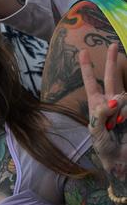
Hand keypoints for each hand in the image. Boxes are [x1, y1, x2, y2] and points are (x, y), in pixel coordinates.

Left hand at [80, 43, 126, 192]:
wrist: (121, 159)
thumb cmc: (105, 148)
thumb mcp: (96, 132)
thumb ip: (102, 114)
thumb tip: (113, 100)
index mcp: (96, 105)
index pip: (91, 82)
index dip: (87, 68)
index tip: (82, 52)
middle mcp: (111, 102)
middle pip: (112, 77)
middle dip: (112, 61)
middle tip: (113, 45)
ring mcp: (125, 106)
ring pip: (123, 96)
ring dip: (121, 112)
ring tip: (118, 125)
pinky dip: (126, 113)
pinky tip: (124, 123)